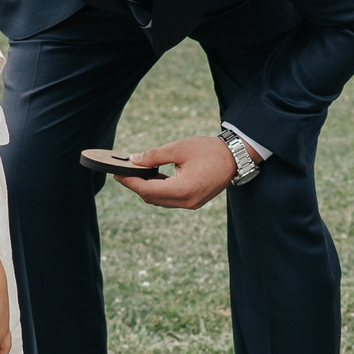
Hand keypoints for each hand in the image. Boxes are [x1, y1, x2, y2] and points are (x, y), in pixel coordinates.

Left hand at [115, 134, 238, 209]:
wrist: (236, 158)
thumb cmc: (209, 150)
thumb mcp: (179, 148)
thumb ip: (154, 156)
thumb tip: (134, 160)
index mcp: (183, 189)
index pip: (148, 190)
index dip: (131, 182)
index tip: (118, 174)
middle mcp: (187, 202)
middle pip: (152, 198)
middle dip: (136, 186)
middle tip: (124, 172)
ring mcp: (191, 204)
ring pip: (160, 201)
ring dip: (147, 188)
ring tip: (137, 173)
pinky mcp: (194, 202)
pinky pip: (170, 200)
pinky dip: (159, 190)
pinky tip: (154, 177)